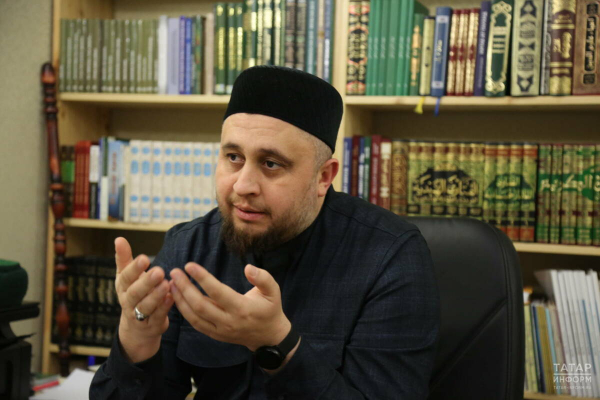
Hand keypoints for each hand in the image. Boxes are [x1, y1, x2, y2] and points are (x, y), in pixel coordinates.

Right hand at [115, 237, 173, 361]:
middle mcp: (128, 302)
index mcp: (123, 287)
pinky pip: (158, 316)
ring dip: (156, 295)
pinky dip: (165, 307)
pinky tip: (172, 297)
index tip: (145, 258)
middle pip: (135, 293)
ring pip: (146, 306)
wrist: (137, 328)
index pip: (126, 277)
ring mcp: (139, 315)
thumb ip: (124, 258)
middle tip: (159, 271)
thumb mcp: (126, 277)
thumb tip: (119, 238)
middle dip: (146, 282)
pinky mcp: (152, 325)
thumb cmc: (133, 294)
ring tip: (166, 284)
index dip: (134, 268)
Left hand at [169, 263, 291, 352]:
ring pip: (194, 316)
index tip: (189, 265)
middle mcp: (228, 321)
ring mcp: (220, 330)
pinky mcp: (215, 335)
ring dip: (180, 299)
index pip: (217, 292)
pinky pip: (195, 323)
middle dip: (184, 287)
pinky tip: (177, 297)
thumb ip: (263, 278)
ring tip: (171, 283)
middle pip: (200, 305)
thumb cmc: (270, 309)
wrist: (268, 337)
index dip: (202, 278)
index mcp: (242, 308)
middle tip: (174, 272)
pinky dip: (184, 311)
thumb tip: (248, 268)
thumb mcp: (274, 291)